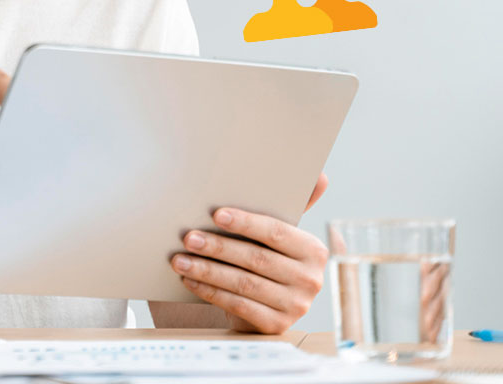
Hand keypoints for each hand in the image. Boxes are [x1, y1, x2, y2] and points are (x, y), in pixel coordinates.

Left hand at [171, 174, 329, 333]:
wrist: (266, 304)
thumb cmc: (267, 258)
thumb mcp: (279, 235)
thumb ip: (294, 206)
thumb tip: (322, 176)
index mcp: (314, 251)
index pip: (277, 233)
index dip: (246, 223)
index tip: (216, 215)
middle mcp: (311, 280)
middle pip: (256, 259)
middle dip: (218, 247)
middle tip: (188, 238)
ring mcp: (296, 306)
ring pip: (243, 283)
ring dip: (207, 270)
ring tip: (179, 259)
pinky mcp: (276, 326)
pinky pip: (238, 305)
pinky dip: (210, 291)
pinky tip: (189, 279)